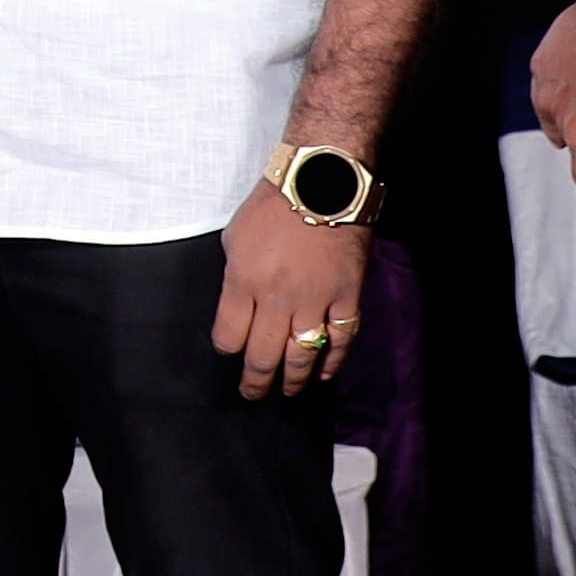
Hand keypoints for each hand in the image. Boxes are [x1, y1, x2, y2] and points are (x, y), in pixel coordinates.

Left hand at [211, 183, 368, 400]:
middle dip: (255, 381)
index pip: (229, 336)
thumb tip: (239, 302)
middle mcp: (277, 298)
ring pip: (301, 355)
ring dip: (292, 380)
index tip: (231, 351)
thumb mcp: (235, 236)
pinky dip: (333, 361)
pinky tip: (324, 373)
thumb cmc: (273, 203)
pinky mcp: (347, 296)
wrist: (322, 182)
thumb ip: (235, 275)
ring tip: (287, 391)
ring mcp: (315, 300)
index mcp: (242, 282)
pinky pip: (341, 339)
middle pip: (262, 355)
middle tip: (252, 393)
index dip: (228, 349)